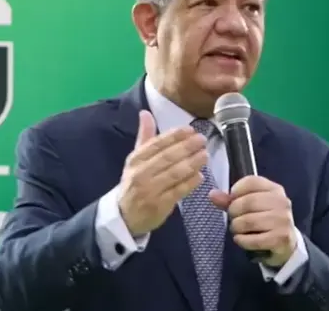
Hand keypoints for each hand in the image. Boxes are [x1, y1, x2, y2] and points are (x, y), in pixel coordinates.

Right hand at [118, 110, 206, 236]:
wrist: (123, 215)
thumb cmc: (134, 183)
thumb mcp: (135, 160)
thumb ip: (144, 137)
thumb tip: (145, 112)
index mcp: (135, 159)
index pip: (156, 144)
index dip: (174, 136)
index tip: (190, 129)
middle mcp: (141, 173)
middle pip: (167, 157)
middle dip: (186, 147)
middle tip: (202, 140)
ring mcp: (150, 190)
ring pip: (174, 174)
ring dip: (192, 163)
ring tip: (204, 155)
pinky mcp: (159, 205)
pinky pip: (178, 191)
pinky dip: (190, 183)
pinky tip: (200, 176)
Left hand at [210, 176, 296, 267]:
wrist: (285, 244)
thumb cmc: (264, 220)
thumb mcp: (250, 206)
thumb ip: (230, 200)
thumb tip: (212, 194)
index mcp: (274, 189)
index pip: (251, 181)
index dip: (236, 191)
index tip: (233, 200)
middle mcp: (281, 202)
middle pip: (248, 202)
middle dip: (234, 212)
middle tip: (233, 218)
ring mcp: (283, 220)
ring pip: (249, 221)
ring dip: (237, 227)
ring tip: (237, 229)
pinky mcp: (281, 238)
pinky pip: (253, 239)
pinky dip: (242, 240)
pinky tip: (241, 239)